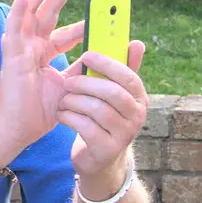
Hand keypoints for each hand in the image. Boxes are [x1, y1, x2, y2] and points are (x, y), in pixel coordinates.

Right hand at [0, 0, 85, 157]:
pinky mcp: (12, 54)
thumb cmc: (39, 111)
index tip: (98, 17)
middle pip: (47, 13)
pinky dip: (18, 10)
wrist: (19, 129)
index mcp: (43, 54)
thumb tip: (101, 57)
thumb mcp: (68, 86)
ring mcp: (20, 48)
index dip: (80, 24)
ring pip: (31, 13)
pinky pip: (15, 27)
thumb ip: (81, 70)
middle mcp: (31, 46)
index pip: (64, 33)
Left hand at [58, 42, 147, 179]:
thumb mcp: (114, 96)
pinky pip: (86, 127)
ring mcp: (123, 135)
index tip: (86, 55)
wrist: (99, 160)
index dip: (107, 64)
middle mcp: (137, 117)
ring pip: (98, 110)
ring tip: (63, 100)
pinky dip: (69, 117)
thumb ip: (121, 70)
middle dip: (86, 84)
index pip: (129, 77)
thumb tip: (136, 42)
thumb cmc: (104, 120)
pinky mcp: (106, 150)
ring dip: (75, 101)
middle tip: (67, 81)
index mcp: (140, 98)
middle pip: (113, 93)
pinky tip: (61, 114)